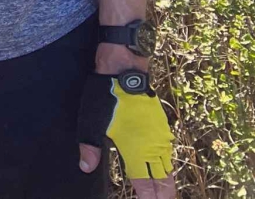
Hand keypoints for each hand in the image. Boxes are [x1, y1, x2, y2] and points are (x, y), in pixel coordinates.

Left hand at [78, 70, 176, 198]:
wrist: (125, 69)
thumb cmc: (106, 95)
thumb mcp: (92, 121)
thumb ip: (91, 147)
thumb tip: (86, 167)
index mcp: (136, 149)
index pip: (145, 182)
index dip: (149, 197)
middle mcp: (153, 146)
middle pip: (163, 180)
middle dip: (163, 195)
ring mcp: (160, 135)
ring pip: (168, 167)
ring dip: (167, 183)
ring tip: (165, 195)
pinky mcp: (161, 125)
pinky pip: (168, 153)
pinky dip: (167, 167)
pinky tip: (164, 170)